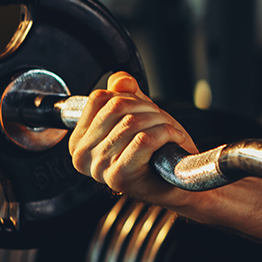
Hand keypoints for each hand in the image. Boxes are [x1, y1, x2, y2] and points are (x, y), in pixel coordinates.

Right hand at [68, 71, 199, 208]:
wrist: (181, 181)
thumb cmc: (159, 151)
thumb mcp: (139, 114)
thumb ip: (125, 94)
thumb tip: (120, 80)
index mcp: (80, 139)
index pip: (99, 98)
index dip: (130, 97)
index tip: (144, 110)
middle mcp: (82, 155)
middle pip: (116, 107)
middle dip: (148, 108)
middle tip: (162, 121)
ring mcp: (98, 168)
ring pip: (132, 122)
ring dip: (161, 122)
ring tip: (169, 132)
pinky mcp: (118, 177)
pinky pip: (144, 140)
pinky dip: (166, 134)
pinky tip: (173, 140)